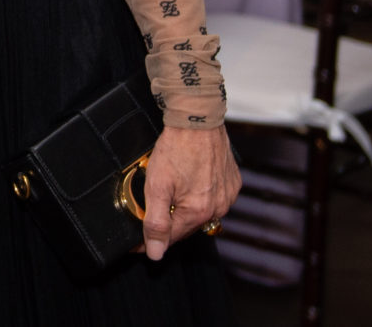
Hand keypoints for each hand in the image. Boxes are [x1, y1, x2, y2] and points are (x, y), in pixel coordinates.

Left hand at [141, 124, 239, 259]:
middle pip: (186, 226)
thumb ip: (155, 222)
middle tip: (149, 214)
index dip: (151, 241)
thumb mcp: (157, 186)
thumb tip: (154, 252)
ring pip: (201, 213)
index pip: (171, 238)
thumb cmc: (176, 148)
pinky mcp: (233, 182)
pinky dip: (200, 196)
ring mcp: (228, 195)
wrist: (196, 118)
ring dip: (184, 210)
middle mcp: (218, 208)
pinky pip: (214, 198)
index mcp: (199, 212)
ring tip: (169, 194)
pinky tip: (188, 184)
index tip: (138, 243)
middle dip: (168, 224)